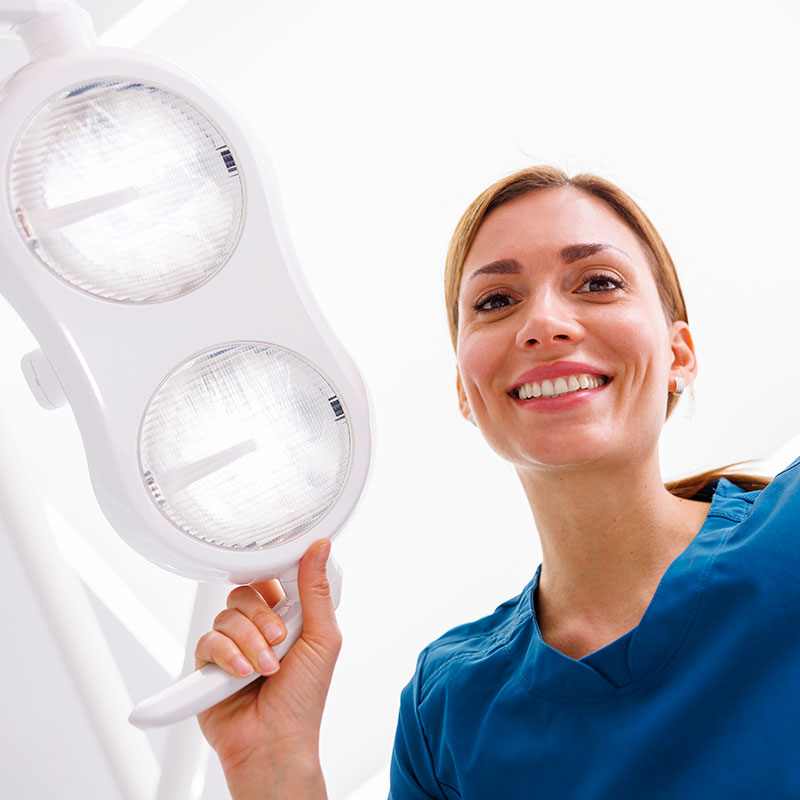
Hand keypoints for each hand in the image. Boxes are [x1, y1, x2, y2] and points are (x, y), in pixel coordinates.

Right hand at [195, 539, 340, 799]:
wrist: (275, 743)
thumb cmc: (304, 698)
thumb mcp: (322, 637)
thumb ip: (316, 590)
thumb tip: (321, 547)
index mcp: (287, 615)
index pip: (273, 577)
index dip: (274, 577)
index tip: (281, 586)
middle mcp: (258, 627)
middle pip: (246, 592)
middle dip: (263, 618)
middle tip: (279, 640)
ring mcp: (232, 644)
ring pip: (227, 615)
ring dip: (250, 642)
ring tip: (265, 668)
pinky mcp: (208, 663)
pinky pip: (208, 640)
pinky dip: (228, 655)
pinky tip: (242, 674)